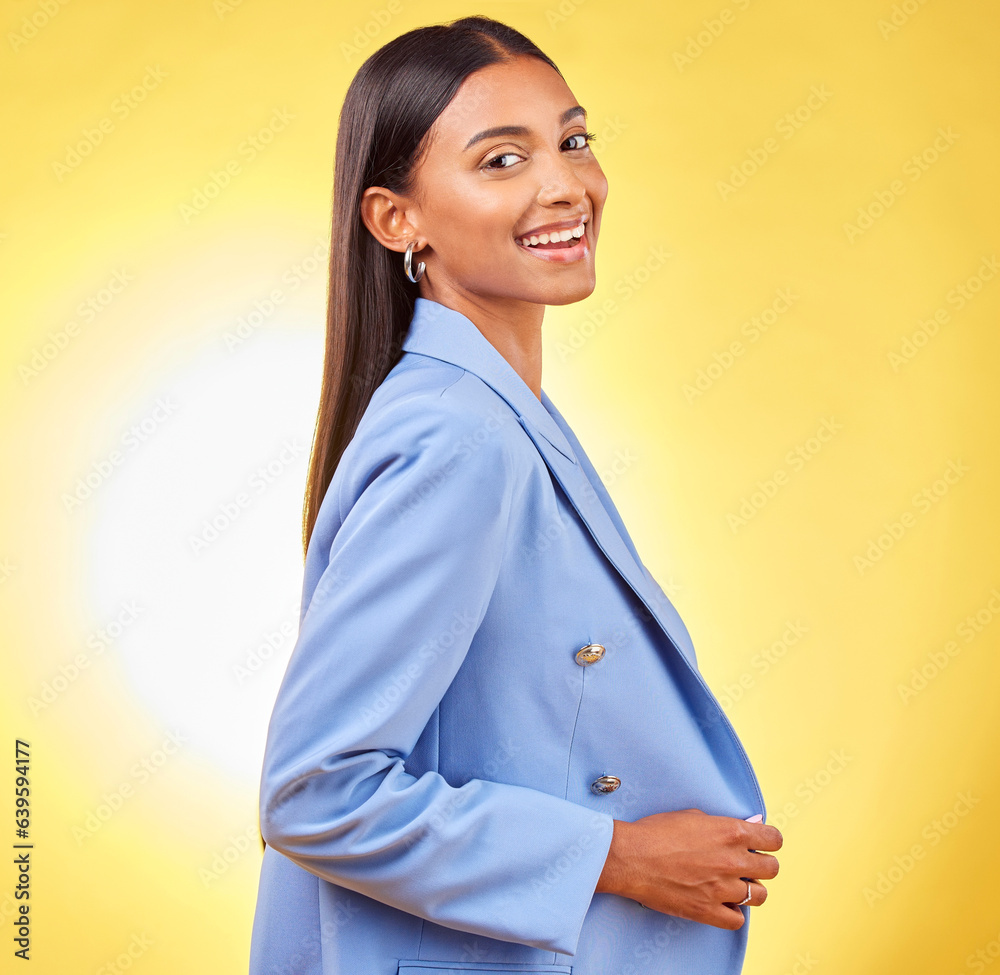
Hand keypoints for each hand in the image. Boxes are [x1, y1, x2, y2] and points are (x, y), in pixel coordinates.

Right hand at [594, 808, 781, 929]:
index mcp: (731, 833)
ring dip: (750, 889)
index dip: (769, 841)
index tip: (762, 843)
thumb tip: (750, 826)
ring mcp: (722, 889)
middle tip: (748, 864)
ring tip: (734, 885)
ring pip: (759, 896)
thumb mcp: (693, 816)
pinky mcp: (708, 911)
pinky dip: (733, 912)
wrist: (631, 857)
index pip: (773, 839)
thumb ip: (724, 824)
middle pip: (772, 869)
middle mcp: (733, 861)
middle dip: (762, 865)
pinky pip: (737, 920)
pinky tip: (722, 902)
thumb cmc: (656, 832)